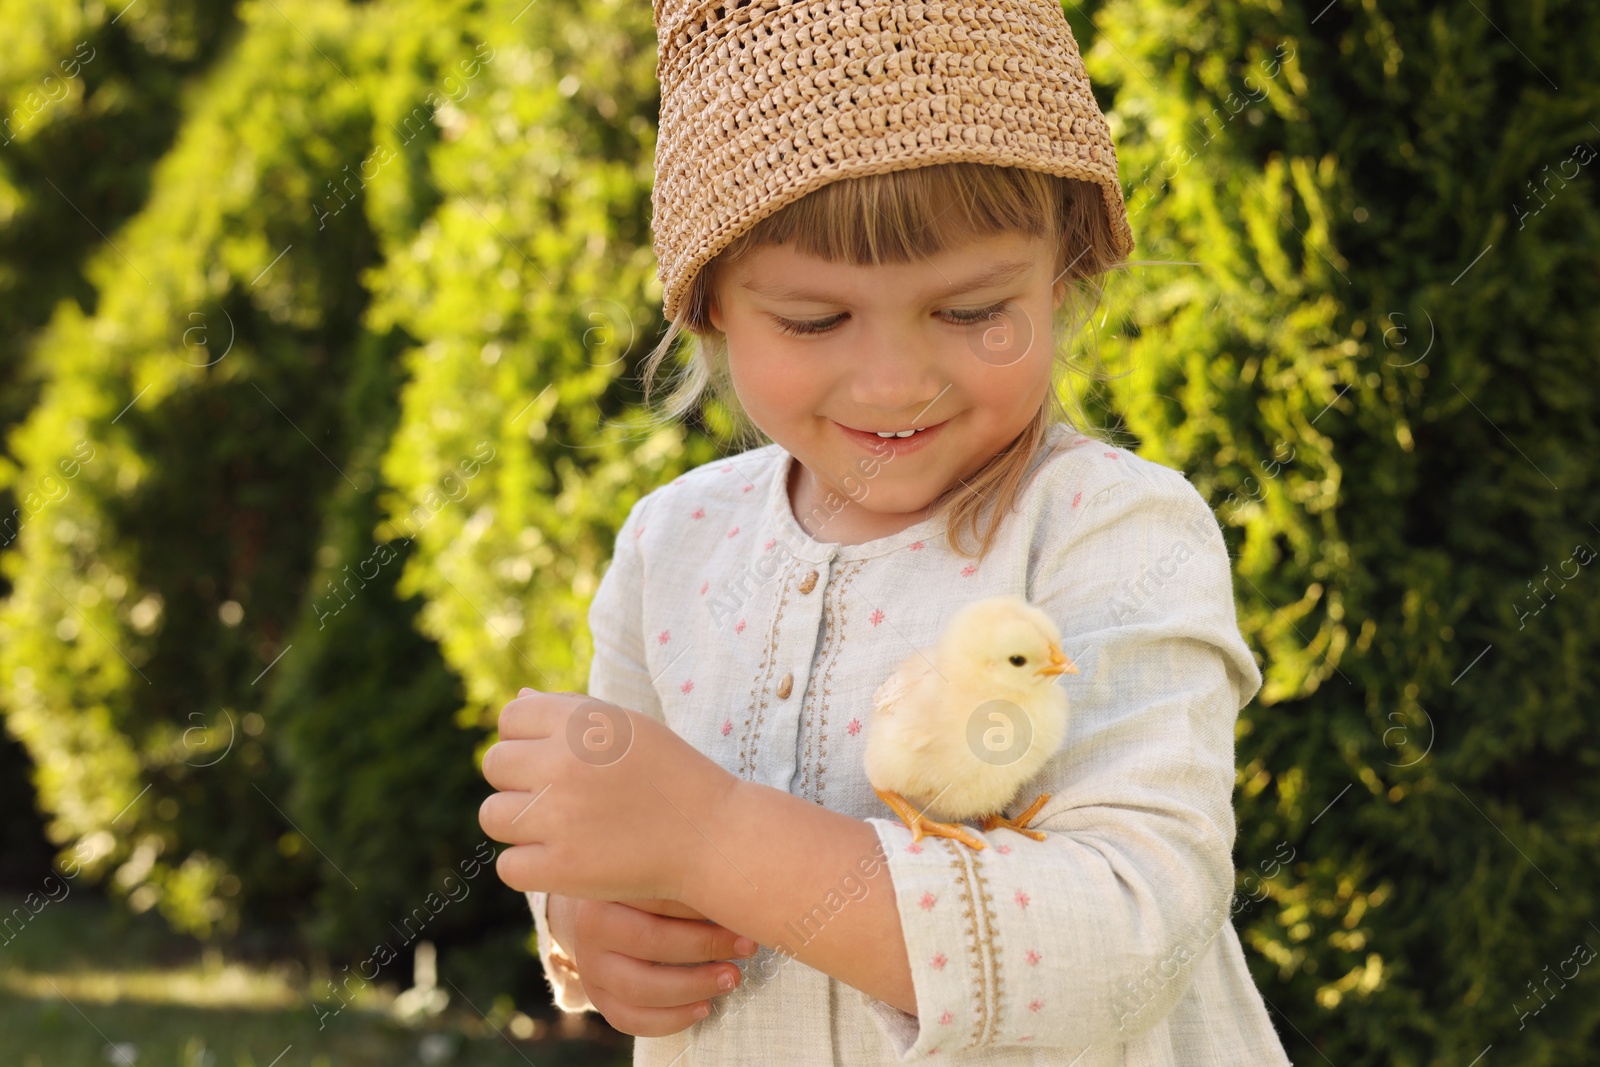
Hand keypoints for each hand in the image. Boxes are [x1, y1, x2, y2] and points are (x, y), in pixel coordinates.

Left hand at [480, 689, 741, 902]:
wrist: (712, 836)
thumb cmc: (671, 775)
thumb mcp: (629, 726)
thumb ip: (571, 711)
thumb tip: (518, 700)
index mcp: (581, 721)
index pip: (511, 719)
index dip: (526, 738)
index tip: (551, 758)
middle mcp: (563, 763)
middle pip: (495, 764)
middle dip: (519, 780)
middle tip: (556, 797)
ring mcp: (558, 817)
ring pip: (492, 815)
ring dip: (518, 824)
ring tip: (557, 828)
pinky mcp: (560, 868)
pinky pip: (508, 866)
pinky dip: (530, 867)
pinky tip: (562, 859)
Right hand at [552, 894, 757, 1036]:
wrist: (604, 910)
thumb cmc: (647, 887)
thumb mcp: (661, 871)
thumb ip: (691, 876)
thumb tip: (744, 887)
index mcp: (608, 886)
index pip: (658, 894)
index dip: (703, 903)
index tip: (744, 906)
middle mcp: (590, 926)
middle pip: (650, 941)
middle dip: (706, 946)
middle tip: (747, 946)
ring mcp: (590, 966)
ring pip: (639, 987)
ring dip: (693, 985)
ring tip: (731, 978)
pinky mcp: (598, 997)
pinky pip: (631, 1019)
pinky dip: (672, 1018)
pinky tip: (705, 1007)